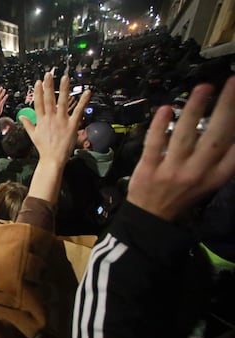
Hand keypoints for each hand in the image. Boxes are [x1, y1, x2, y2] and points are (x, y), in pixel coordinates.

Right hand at [20, 73, 89, 165]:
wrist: (52, 159)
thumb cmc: (43, 148)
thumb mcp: (33, 136)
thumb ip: (28, 124)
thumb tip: (22, 117)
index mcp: (41, 120)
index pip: (39, 103)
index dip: (38, 92)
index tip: (38, 82)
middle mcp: (50, 118)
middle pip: (49, 99)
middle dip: (49, 86)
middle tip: (49, 74)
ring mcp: (61, 121)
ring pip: (62, 102)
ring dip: (64, 89)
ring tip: (65, 77)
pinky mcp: (72, 125)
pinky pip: (78, 111)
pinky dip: (83, 102)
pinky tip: (87, 92)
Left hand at [127, 76, 234, 220]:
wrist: (149, 217)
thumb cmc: (183, 194)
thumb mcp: (209, 181)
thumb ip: (221, 158)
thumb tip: (230, 128)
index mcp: (216, 177)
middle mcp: (198, 173)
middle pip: (215, 137)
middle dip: (226, 107)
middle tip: (232, 83)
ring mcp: (172, 170)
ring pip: (185, 135)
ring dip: (194, 108)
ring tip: (203, 87)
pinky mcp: (148, 169)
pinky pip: (155, 143)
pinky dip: (159, 125)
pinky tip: (165, 108)